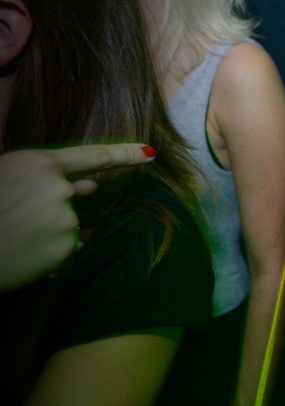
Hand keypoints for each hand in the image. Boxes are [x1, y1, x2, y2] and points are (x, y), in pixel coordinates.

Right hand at [0, 144, 154, 290]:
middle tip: (14, 213)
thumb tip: (88, 187)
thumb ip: (45, 177)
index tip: (150, 152)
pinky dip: (46, 252)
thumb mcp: (4, 175)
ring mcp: (65, 220)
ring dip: (44, 230)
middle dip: (50, 204)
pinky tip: (20, 251)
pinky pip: (63, 249)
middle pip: (71, 196)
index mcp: (38, 164)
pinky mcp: (64, 249)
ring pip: (65, 224)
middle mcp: (60, 190)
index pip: (94, 156)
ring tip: (11, 234)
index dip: (125, 154)